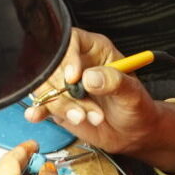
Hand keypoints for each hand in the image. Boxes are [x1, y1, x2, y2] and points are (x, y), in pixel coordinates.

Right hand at [23, 30, 167, 159]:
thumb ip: (114, 82)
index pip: (72, 41)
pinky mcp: (59, 103)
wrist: (134, 133)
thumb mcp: (132, 93)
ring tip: (82, 117)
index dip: (68, 57)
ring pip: (47, 87)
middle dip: (65, 90)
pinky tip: (37, 115)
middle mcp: (77, 64)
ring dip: (61, 105)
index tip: (73, 78)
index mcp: (95, 50)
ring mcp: (66, 84)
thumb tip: (90, 77)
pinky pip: (42, 103)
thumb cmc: (137, 107)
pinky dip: (38, 109)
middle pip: (54, 65)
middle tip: (83, 109)